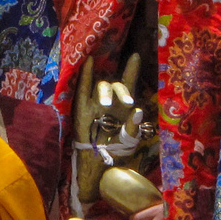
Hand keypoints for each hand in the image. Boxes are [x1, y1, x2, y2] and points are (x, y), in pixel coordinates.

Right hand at [73, 53, 144, 205]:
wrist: (98, 163)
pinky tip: (88, 62)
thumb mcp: (129, 139)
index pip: (127, 83)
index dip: (131, 70)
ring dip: (106, 93)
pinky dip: (85, 75)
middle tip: (127, 103)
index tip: (135, 56)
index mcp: (122, 105)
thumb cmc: (117, 150)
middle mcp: (110, 100)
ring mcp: (94, 103)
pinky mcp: (82, 108)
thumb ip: (134, 126)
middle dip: (121, 91)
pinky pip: (83, 88)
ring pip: (101, 87)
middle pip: (115, 85)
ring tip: (106, 106)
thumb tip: (138, 111)